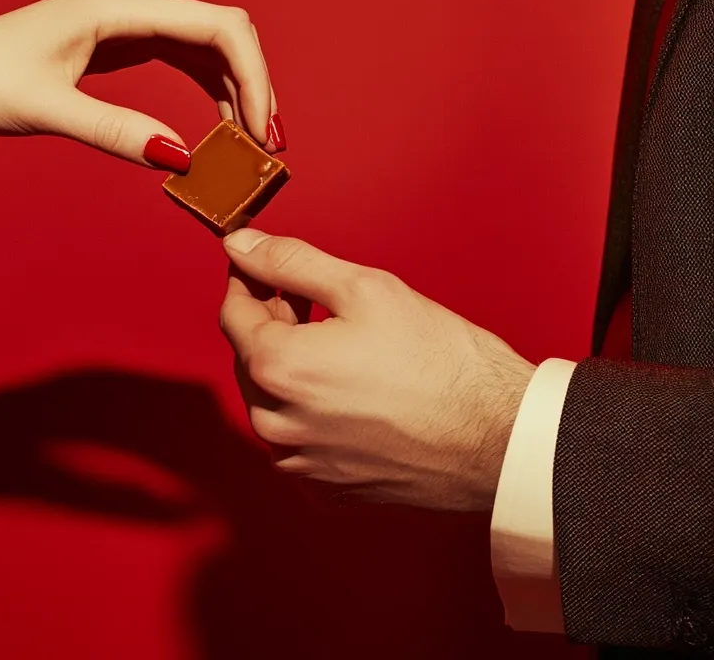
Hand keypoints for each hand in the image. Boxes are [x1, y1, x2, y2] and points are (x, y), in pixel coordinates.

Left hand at [0, 0, 284, 170]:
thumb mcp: (45, 111)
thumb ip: (115, 131)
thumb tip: (181, 159)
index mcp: (115, 5)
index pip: (216, 27)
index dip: (253, 76)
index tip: (261, 131)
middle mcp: (126, 6)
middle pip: (219, 34)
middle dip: (252, 84)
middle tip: (266, 145)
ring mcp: (122, 23)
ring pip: (202, 48)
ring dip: (232, 89)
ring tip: (249, 143)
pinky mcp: (113, 45)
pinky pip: (177, 61)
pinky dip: (204, 91)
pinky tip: (212, 128)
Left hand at [219, 228, 535, 510]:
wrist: (499, 439)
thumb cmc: (439, 361)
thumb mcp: (363, 288)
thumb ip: (291, 262)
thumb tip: (240, 243)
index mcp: (277, 369)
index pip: (232, 313)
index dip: (247, 279)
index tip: (264, 264)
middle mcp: (276, 424)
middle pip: (249, 356)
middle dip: (271, 321)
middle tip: (312, 299)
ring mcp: (300, 463)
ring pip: (269, 399)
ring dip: (290, 365)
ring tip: (336, 341)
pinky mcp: (328, 488)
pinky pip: (296, 439)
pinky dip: (309, 409)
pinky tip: (348, 389)